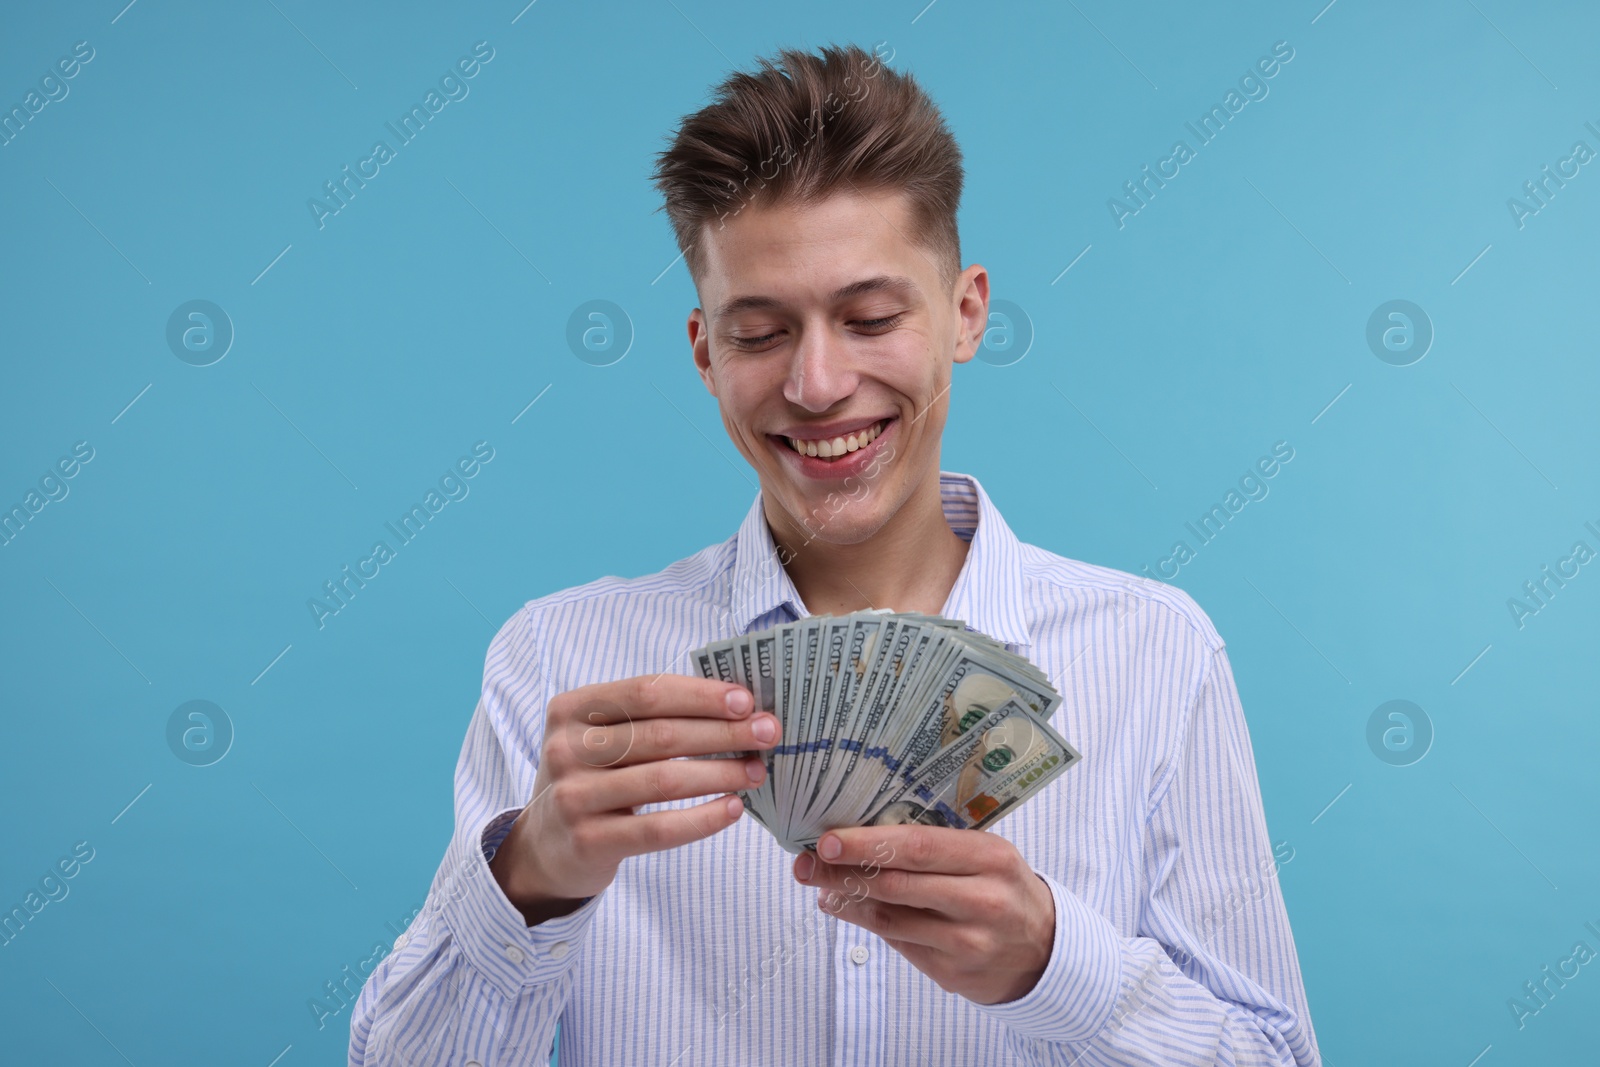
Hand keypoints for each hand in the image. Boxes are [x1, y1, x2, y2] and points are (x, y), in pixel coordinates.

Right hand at [489, 674, 779, 924]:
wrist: (545, 847)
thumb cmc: (593, 778)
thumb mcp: (602, 737)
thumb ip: (652, 717)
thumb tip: (736, 706)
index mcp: (572, 708)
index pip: (647, 691)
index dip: (701, 695)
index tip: (747, 701)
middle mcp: (566, 748)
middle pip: (661, 734)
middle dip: (724, 732)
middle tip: (768, 734)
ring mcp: (573, 796)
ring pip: (664, 780)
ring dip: (721, 773)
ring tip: (757, 772)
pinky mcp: (588, 841)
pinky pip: (658, 829)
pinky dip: (702, 819)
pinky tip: (732, 809)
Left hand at [793, 825, 1054, 1004]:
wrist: (1043, 950)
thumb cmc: (1003, 889)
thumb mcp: (985, 855)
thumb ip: (935, 845)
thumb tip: (863, 834)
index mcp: (991, 857)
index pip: (918, 846)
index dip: (867, 843)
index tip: (829, 840)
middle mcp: (983, 900)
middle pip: (898, 884)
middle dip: (844, 872)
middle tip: (807, 863)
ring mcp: (969, 941)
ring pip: (892, 918)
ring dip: (848, 900)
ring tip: (820, 885)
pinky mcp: (954, 972)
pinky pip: (899, 943)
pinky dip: (868, 924)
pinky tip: (847, 908)